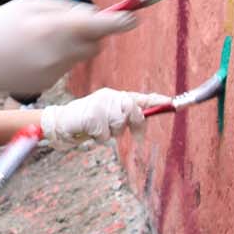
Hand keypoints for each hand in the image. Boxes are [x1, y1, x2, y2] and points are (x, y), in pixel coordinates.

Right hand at [0, 0, 137, 101]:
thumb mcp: (29, 4)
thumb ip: (65, 9)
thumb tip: (92, 16)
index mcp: (56, 28)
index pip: (100, 26)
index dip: (120, 22)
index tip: (132, 19)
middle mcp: (60, 53)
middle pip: (95, 45)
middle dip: (90, 35)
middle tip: (68, 26)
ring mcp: (55, 73)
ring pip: (79, 57)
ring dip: (71, 47)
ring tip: (39, 41)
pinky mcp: (49, 84)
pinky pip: (64, 68)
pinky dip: (56, 60)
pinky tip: (32, 56)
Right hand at [41, 88, 171, 144]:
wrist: (61, 122)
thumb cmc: (87, 121)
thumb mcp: (108, 118)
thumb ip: (125, 119)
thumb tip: (142, 129)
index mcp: (115, 96)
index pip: (139, 97)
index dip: (155, 100)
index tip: (171, 102)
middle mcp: (109, 96)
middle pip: (132, 110)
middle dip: (132, 124)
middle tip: (126, 134)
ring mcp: (100, 104)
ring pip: (119, 124)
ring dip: (111, 133)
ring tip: (98, 129)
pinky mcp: (91, 115)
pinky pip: (105, 134)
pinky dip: (99, 137)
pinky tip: (89, 130)